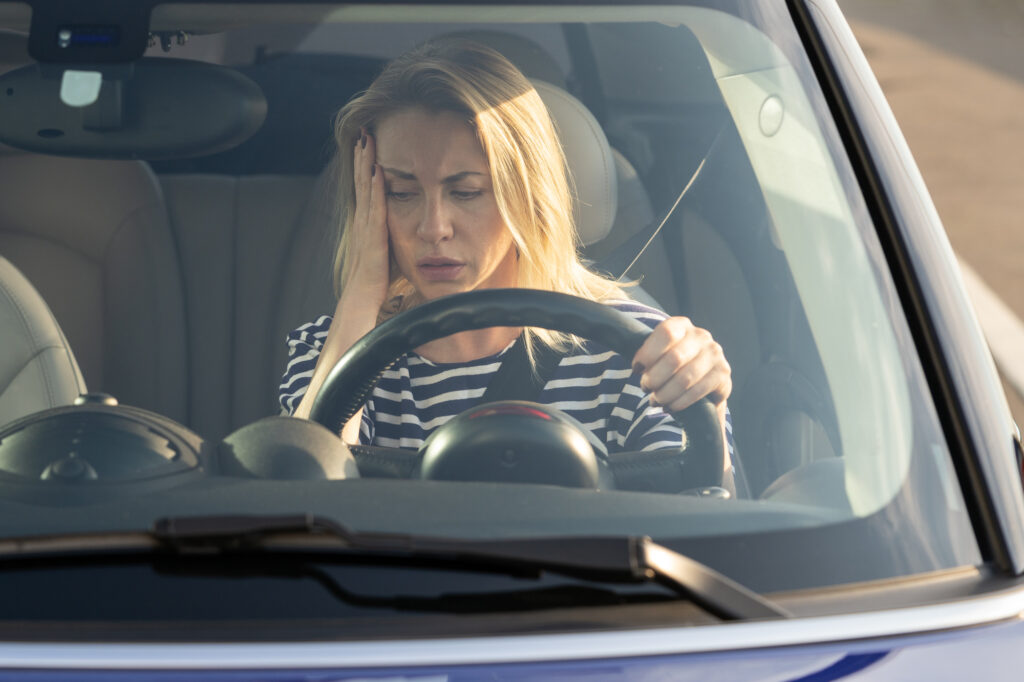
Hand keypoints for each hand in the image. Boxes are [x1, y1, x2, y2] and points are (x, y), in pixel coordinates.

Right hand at [342, 128, 389, 306]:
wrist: (362, 299)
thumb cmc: (376, 281)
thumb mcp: (386, 251)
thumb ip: (392, 236)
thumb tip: (408, 225)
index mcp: (367, 223)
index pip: (366, 188)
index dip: (366, 166)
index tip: (369, 145)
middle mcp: (363, 221)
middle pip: (363, 181)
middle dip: (363, 156)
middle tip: (364, 131)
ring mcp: (366, 227)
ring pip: (366, 189)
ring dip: (366, 164)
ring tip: (367, 140)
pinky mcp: (373, 236)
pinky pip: (375, 207)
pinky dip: (376, 188)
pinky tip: (378, 171)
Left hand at [632, 317, 730, 414]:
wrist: (702, 380)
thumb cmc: (672, 366)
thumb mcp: (659, 354)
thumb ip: (648, 356)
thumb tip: (638, 368)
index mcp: (682, 325)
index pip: (666, 333)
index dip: (648, 353)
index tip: (637, 369)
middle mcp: (701, 336)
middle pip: (674, 359)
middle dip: (655, 378)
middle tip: (645, 388)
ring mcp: (715, 354)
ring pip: (685, 378)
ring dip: (665, 393)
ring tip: (655, 400)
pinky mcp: (722, 374)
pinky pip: (697, 391)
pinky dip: (679, 402)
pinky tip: (669, 407)